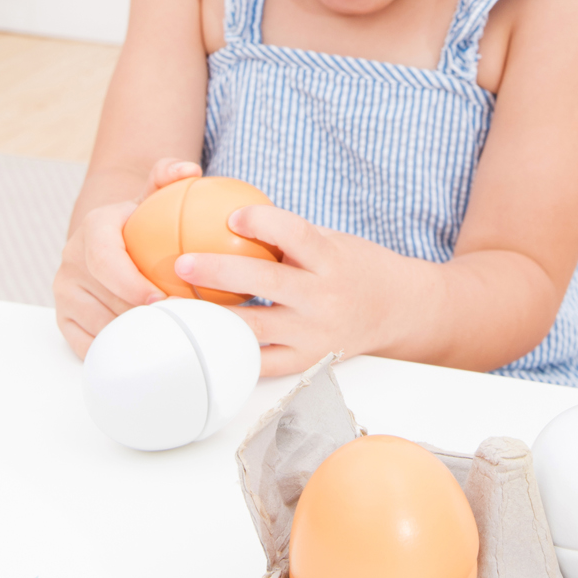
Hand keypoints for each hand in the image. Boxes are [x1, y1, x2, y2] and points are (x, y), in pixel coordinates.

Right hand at [54, 157, 200, 356]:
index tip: (162, 300)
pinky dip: (120, 350)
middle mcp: (71, 261)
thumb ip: (170, 175)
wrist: (116, 239)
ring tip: (171, 339)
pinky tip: (149, 350)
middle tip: (181, 326)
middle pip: (107, 299)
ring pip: (102, 325)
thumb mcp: (156, 194)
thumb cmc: (145, 220)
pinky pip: (91, 344)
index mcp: (93, 229)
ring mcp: (65, 292)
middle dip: (145, 316)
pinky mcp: (64, 320)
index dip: (131, 284)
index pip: (105, 260)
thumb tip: (188, 171)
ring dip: (136, 336)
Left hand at [171, 203, 426, 376]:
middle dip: (219, 269)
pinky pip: (261, 361)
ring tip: (179, 306)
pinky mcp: (307, 361)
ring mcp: (315, 333)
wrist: (398, 311)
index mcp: (330, 259)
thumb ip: (287, 237)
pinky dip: (232, 350)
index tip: (232, 216)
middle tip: (183, 261)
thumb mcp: (330, 242)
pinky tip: (205, 339)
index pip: (294, 233)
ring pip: (255, 326)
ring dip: (213, 315)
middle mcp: (323, 297)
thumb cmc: (355, 268)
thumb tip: (228, 216)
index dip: (261, 221)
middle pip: (266, 281)